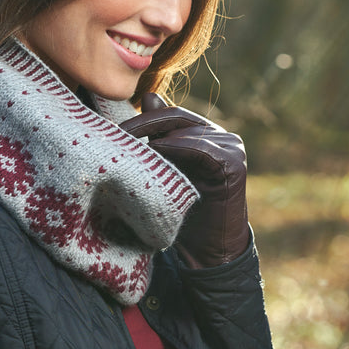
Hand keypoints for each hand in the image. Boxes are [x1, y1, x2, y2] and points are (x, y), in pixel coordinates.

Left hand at [122, 93, 249, 267]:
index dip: (143, 118)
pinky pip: (201, 148)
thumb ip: (160, 138)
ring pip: (187, 131)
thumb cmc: (185, 213)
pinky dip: (176, 148)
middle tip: (117, 134)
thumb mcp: (167, 170)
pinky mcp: (235, 165)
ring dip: (157, 138)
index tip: (113, 129)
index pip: (172, 114)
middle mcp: (224, 137)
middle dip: (144, 124)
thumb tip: (149, 96)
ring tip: (129, 147)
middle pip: (178, 117)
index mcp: (208, 135)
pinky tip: (154, 154)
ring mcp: (232, 149)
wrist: (210, 252)